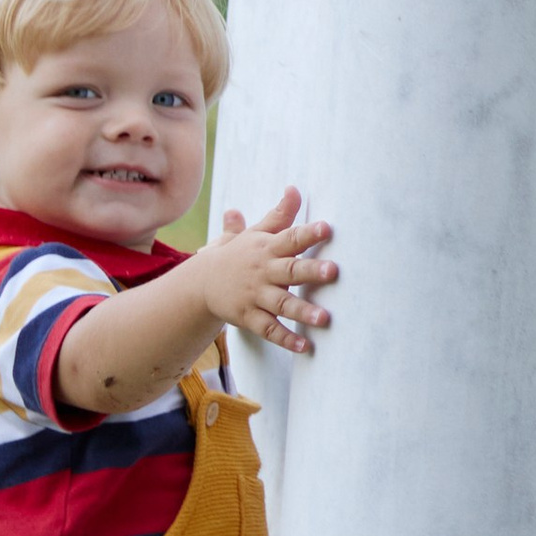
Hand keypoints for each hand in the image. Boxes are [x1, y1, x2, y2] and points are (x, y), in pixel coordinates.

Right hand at [200, 184, 335, 356]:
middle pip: (289, 270)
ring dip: (302, 311)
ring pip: (281, 304)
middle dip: (311, 271)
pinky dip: (285, 338)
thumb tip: (294, 188)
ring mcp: (255, 296)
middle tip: (333, 271)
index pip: (290, 238)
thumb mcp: (256, 233)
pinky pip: (268, 329)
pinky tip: (305, 346)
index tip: (327, 228)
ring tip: (325, 318)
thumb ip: (279, 215)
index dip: (308, 233)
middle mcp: (263, 271)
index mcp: (267, 248)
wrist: (201, 282)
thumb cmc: (238, 254)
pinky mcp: (248, 317)